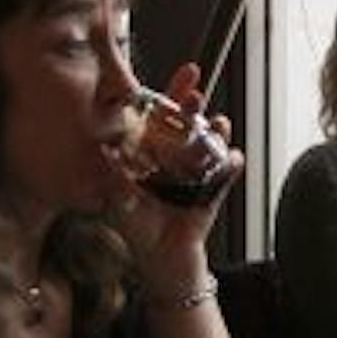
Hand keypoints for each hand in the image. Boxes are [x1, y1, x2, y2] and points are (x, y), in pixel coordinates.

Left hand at [114, 61, 245, 288]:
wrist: (163, 262)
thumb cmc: (138, 231)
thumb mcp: (120, 203)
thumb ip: (115, 179)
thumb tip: (104, 153)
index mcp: (152, 154)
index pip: (160, 117)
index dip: (169, 94)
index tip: (182, 75)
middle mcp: (175, 158)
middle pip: (187, 123)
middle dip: (192, 106)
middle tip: (195, 94)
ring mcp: (197, 173)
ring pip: (209, 143)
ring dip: (215, 131)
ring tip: (217, 123)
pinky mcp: (213, 192)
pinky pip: (225, 174)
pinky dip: (230, 164)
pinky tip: (233, 156)